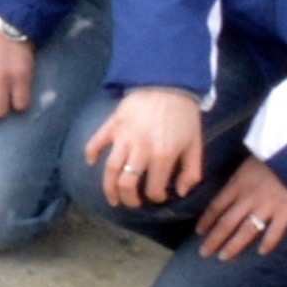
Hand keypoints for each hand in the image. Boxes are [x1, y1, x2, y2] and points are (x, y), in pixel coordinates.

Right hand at [86, 86, 207, 212]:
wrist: (168, 83)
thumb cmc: (184, 116)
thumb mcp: (195, 144)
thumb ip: (192, 172)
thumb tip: (182, 192)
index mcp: (163, 155)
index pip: (155, 188)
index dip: (157, 197)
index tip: (159, 196)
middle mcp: (140, 149)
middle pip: (127, 184)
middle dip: (129, 199)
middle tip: (133, 203)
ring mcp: (124, 137)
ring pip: (110, 170)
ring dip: (109, 188)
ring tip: (112, 198)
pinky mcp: (113, 125)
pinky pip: (96, 142)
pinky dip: (91, 153)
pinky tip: (91, 163)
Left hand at [193, 160, 286, 259]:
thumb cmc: (272, 153)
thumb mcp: (247, 164)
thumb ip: (239, 180)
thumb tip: (230, 192)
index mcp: (237, 184)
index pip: (216, 206)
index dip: (206, 221)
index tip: (199, 232)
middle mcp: (248, 198)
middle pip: (227, 223)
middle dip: (214, 239)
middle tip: (204, 253)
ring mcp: (267, 207)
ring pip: (246, 231)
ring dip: (234, 246)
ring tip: (224, 257)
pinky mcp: (286, 212)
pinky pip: (275, 232)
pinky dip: (268, 243)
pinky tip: (262, 253)